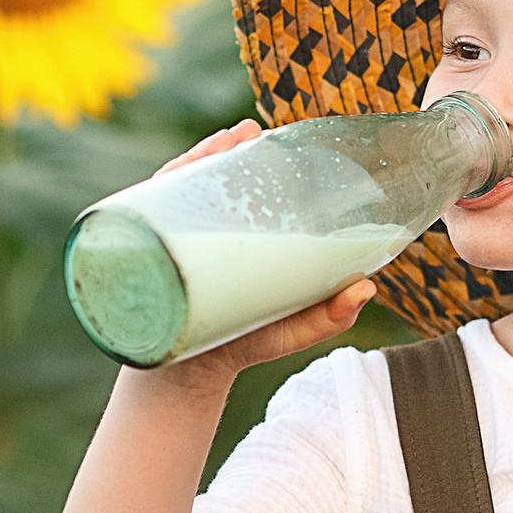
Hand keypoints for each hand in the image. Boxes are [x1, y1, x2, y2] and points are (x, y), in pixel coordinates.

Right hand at [130, 119, 377, 393]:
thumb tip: (366, 286)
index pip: (242, 185)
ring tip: (222, 144)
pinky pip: (146, 215)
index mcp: (237, 237)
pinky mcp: (149, 257)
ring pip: (179, 187)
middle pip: (209, 177)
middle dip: (223, 149)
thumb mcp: (294, 328)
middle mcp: (204, 231)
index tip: (267, 134)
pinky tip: (173, 174)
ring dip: (197, 158)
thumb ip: (331, 314)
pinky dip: (159, 190)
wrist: (192, 377)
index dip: (253, 155)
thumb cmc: (246, 343)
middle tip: (246, 135)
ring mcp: (174, 241)